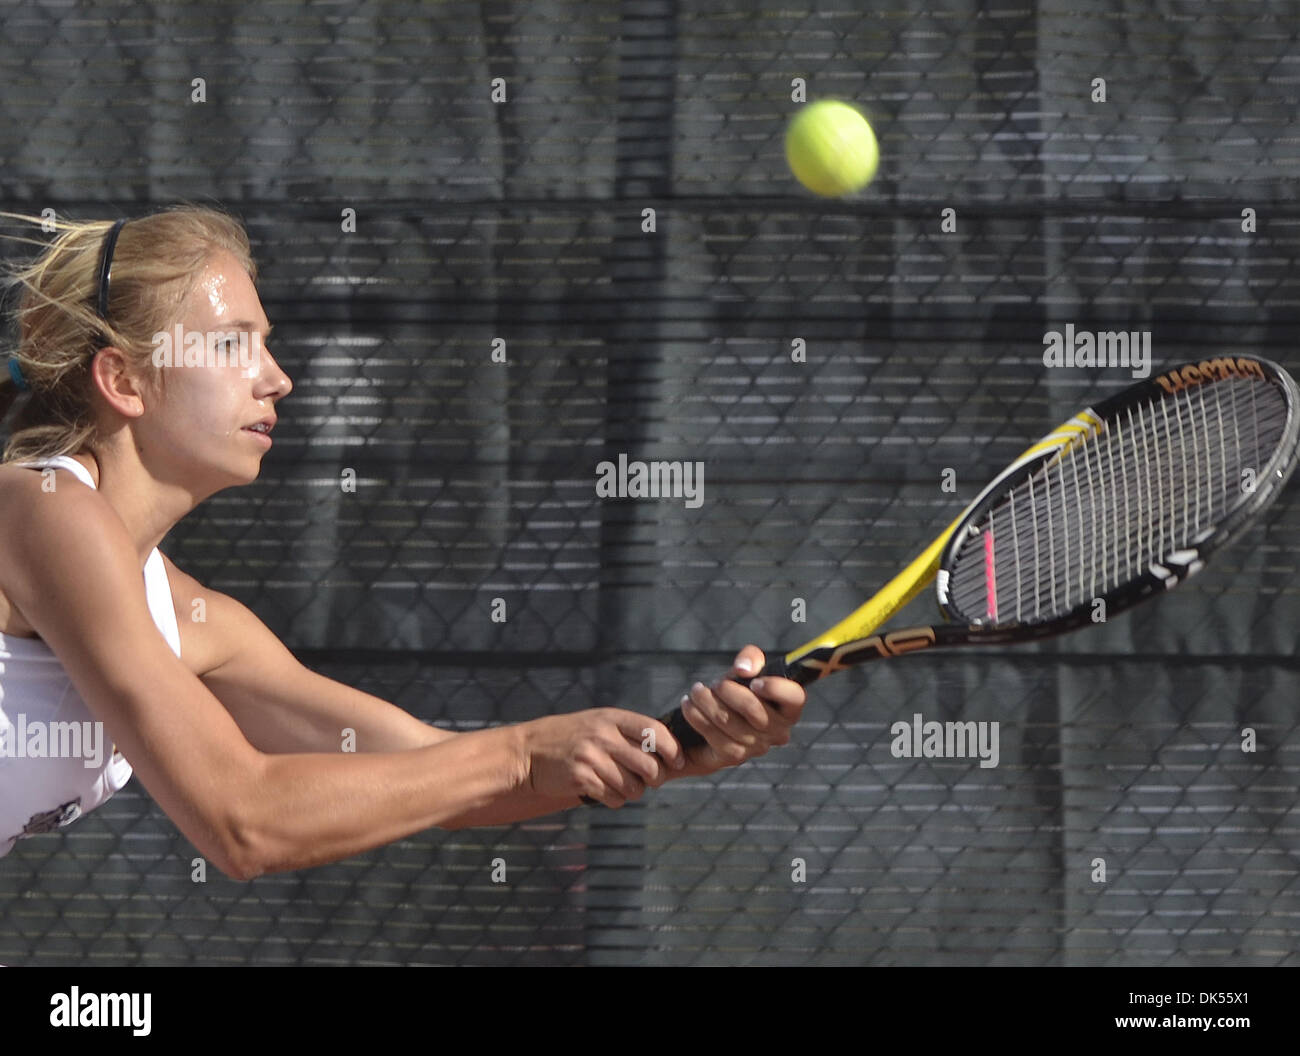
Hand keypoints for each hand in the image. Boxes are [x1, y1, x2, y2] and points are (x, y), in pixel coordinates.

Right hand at [521, 708, 686, 808]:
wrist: (529, 752)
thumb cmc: (571, 737)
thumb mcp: (598, 722)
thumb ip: (627, 733)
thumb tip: (666, 753)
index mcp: (611, 718)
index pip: (654, 730)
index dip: (672, 748)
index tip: (677, 761)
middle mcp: (603, 736)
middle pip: (649, 765)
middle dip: (655, 779)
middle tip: (650, 781)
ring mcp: (591, 757)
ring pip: (633, 787)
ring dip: (634, 792)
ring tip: (623, 787)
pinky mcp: (581, 778)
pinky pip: (613, 798)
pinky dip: (615, 800)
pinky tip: (606, 792)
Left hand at [676, 646, 805, 774]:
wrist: (715, 716)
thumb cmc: (738, 689)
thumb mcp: (746, 670)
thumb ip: (751, 658)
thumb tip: (743, 669)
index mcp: (788, 707)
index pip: (795, 698)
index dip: (776, 689)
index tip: (755, 681)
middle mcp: (778, 731)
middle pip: (754, 711)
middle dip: (730, 693)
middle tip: (716, 683)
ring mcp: (757, 747)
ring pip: (730, 724)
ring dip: (708, 704)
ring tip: (696, 691)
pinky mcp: (735, 757)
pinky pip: (715, 737)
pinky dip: (698, 719)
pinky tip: (688, 705)